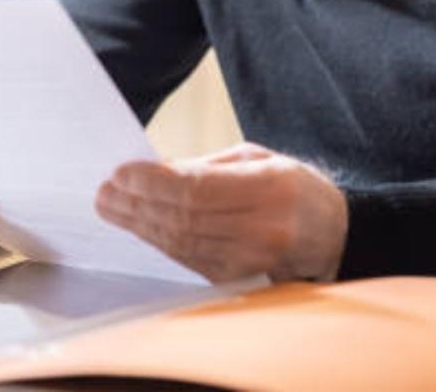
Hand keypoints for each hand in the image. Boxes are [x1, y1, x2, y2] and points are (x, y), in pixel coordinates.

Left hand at [95, 142, 347, 282]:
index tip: (121, 172)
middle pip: (185, 218)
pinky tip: (139, 226)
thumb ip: (207, 166)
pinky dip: (161, 242)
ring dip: (141, 225)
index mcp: (270, 186)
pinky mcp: (240, 277)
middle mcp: (263, 227)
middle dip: (138, 204)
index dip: (155, 182)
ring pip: (183, 242)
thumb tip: (154, 170)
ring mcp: (252, 258)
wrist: (330, 231)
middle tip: (105, 193)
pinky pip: (190, 259)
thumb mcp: (255, 158)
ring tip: (112, 207)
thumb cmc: (290, 184)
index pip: (198, 189)